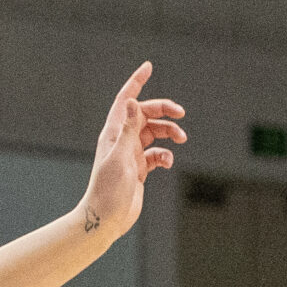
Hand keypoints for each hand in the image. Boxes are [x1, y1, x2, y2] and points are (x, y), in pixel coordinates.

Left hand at [77, 63, 181, 239]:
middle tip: (181, 114)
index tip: (148, 67)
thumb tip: (132, 102)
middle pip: (145, 114)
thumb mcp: (120, 157)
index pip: (125, 100)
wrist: (105, 219)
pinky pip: (157, 153)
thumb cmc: (108, 190)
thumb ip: (128, 130)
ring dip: (169, 132)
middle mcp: (121, 141)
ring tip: (181, 138)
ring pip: (154, 133)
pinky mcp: (139, 169)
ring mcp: (130, 154)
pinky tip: (167, 162)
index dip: (135, 83)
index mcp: (112, 133)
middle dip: (164, 110)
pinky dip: (166, 154)